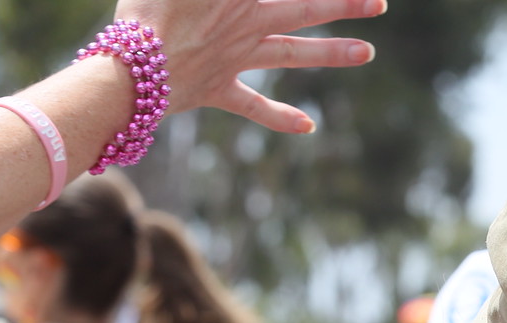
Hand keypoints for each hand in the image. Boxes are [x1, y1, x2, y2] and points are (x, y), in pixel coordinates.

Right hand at [119, 0, 382, 133]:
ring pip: (293, 53)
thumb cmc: (145, 11)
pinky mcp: (217, 88)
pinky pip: (253, 104)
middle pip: (305, 9)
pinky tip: (309, 126)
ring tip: (369, 53)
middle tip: (380, 2)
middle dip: (344, 4)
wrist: (126, 69)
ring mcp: (235, 57)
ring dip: (331, 53)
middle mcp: (245, 23)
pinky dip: (280, 117)